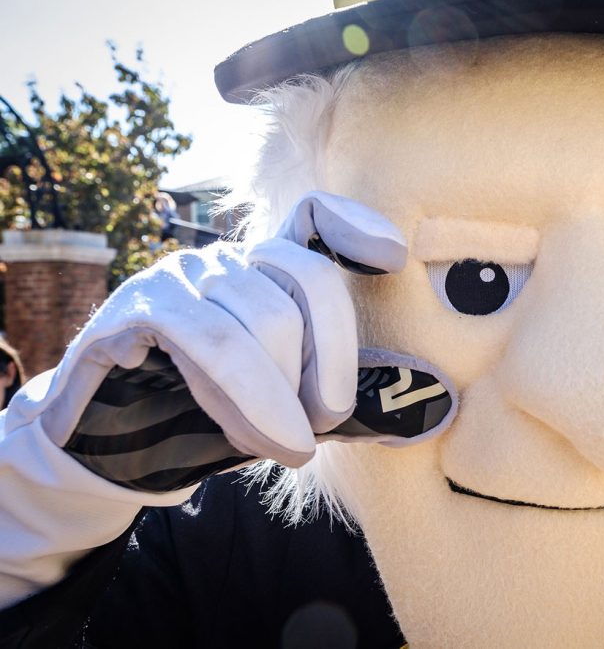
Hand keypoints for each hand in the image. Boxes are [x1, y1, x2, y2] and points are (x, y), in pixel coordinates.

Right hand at [7, 191, 456, 492]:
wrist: (111, 446)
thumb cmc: (211, 416)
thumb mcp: (286, 405)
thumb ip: (341, 398)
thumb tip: (430, 408)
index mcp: (268, 271)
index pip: (313, 217)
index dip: (356, 224)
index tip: (393, 258)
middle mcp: (228, 259)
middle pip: (307, 278)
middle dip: (333, 360)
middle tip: (328, 422)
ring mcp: (180, 276)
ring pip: (261, 317)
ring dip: (283, 397)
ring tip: (288, 448)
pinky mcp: (136, 310)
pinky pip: (209, 340)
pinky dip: (248, 395)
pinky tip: (257, 438)